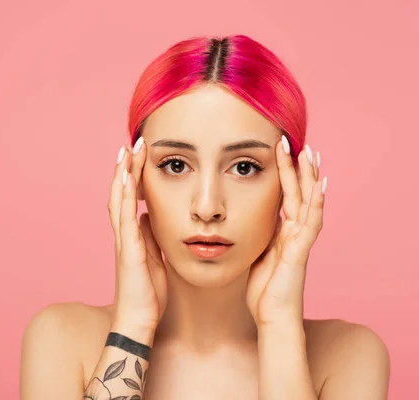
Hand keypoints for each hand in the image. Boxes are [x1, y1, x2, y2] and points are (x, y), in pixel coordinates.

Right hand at [108, 137, 167, 331]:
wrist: (138, 322)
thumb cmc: (148, 295)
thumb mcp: (155, 259)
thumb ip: (151, 238)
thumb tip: (150, 216)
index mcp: (131, 236)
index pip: (129, 199)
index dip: (133, 176)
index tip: (140, 155)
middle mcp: (123, 235)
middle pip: (121, 193)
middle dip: (126, 168)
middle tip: (134, 143)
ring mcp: (123, 242)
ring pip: (119, 200)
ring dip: (122, 175)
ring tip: (127, 151)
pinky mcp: (128, 252)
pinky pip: (125, 219)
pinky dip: (125, 197)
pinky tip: (129, 179)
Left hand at [246, 136, 326, 325]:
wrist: (272, 316)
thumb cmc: (264, 290)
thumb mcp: (256, 255)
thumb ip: (258, 237)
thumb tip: (246, 220)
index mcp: (282, 232)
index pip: (284, 196)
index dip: (283, 174)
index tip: (278, 152)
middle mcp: (294, 232)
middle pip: (298, 193)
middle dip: (296, 167)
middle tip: (294, 141)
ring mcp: (300, 240)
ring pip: (308, 202)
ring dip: (309, 177)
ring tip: (309, 153)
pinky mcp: (301, 251)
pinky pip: (312, 223)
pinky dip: (317, 203)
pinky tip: (321, 185)